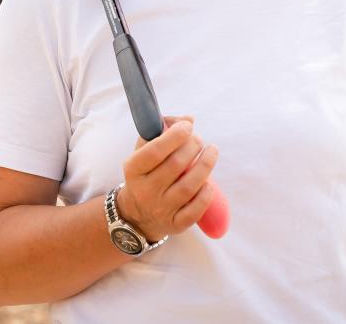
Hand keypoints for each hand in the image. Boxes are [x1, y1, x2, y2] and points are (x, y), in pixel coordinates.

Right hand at [116, 115, 218, 242]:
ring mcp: (160, 209)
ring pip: (188, 187)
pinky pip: (194, 211)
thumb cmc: (144, 175)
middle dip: (193, 147)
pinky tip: (209, 183)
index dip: (175, 136)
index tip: (188, 126)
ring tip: (212, 151)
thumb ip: (161, 132)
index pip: (155, 151)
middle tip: (199, 139)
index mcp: (133, 169)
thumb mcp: (143, 152)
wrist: (136, 215)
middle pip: (176, 166)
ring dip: (205, 165)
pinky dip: (205, 195)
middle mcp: (145, 190)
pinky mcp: (174, 225)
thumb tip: (188, 119)